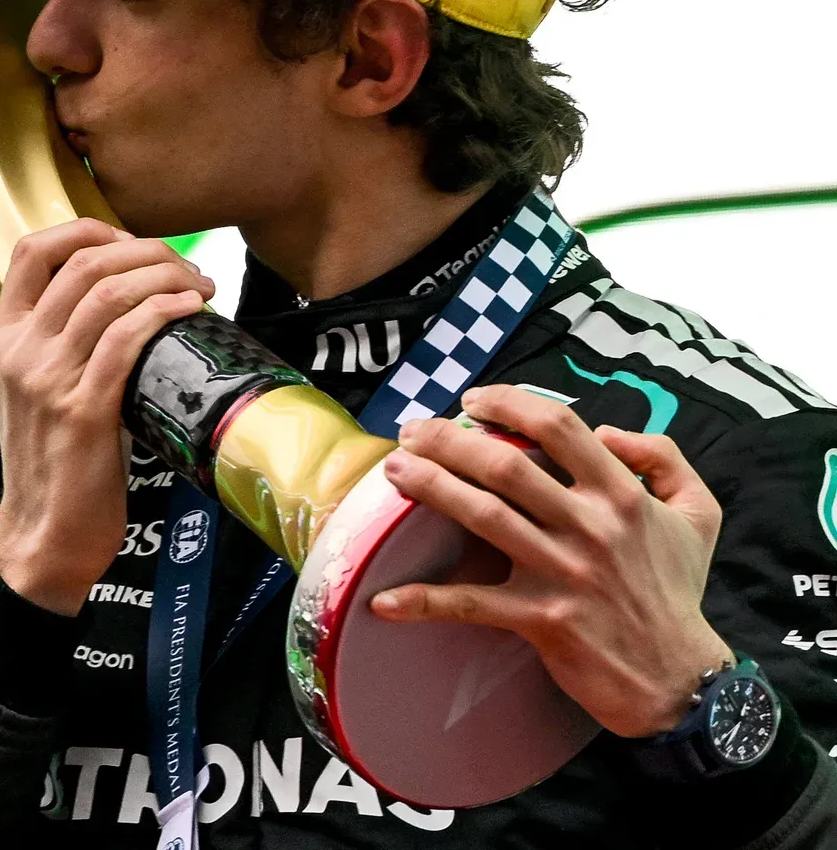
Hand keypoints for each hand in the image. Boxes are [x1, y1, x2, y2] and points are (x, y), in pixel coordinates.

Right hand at [0, 218, 213, 614]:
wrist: (44, 534)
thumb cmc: (57, 460)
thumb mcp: (42, 388)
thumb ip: (65, 341)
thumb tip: (130, 296)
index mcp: (4, 337)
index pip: (32, 251)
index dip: (87, 229)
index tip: (131, 240)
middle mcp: (19, 349)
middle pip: (83, 262)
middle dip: (145, 249)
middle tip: (185, 265)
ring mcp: (47, 378)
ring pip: (108, 292)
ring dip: (164, 276)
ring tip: (200, 285)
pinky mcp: (82, 409)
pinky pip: (126, 338)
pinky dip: (163, 311)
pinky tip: (189, 308)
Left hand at [370, 385, 730, 737]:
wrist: (681, 682)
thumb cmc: (677, 590)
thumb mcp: (697, 512)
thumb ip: (662, 456)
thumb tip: (608, 430)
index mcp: (621, 494)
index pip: (559, 426)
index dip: (509, 402)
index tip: (472, 400)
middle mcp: (590, 526)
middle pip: (506, 465)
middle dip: (449, 439)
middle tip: (411, 431)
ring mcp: (562, 572)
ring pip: (483, 516)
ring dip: (431, 487)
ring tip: (393, 470)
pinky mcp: (540, 618)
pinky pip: (472, 604)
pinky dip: (425, 602)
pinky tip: (383, 600)